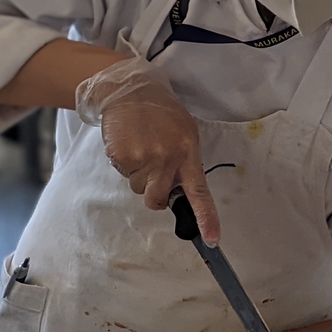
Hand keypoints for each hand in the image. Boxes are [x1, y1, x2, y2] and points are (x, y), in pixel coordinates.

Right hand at [76, 57, 220, 245]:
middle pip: (157, 200)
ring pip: (137, 188)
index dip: (206, 217)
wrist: (131, 91)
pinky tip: (129, 143)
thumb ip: (185, 164)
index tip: (212, 239)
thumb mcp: (185, 135)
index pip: (199, 192)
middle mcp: (166, 160)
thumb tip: (179, 191)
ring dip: (138, 174)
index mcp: (188, 155)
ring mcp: (142, 159)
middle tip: (153, 172)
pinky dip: (124, 164)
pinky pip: (122, 174)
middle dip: (154, 195)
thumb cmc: (162, 115)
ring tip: (141, 145)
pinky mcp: (120, 157)